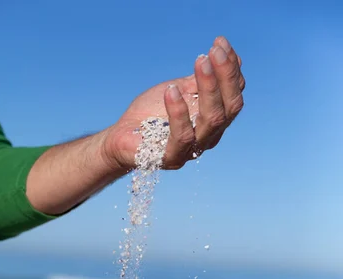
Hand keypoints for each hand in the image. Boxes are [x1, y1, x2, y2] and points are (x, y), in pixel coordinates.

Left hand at [104, 37, 244, 170]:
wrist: (122, 136)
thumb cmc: (151, 113)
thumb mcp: (179, 90)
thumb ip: (200, 80)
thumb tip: (224, 53)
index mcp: (214, 121)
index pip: (233, 96)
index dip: (230, 69)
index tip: (219, 42)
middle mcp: (208, 137)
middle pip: (229, 108)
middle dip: (225, 76)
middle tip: (213, 50)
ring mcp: (192, 150)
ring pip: (212, 119)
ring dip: (209, 87)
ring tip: (200, 61)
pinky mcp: (171, 158)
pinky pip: (182, 136)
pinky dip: (178, 111)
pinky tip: (171, 90)